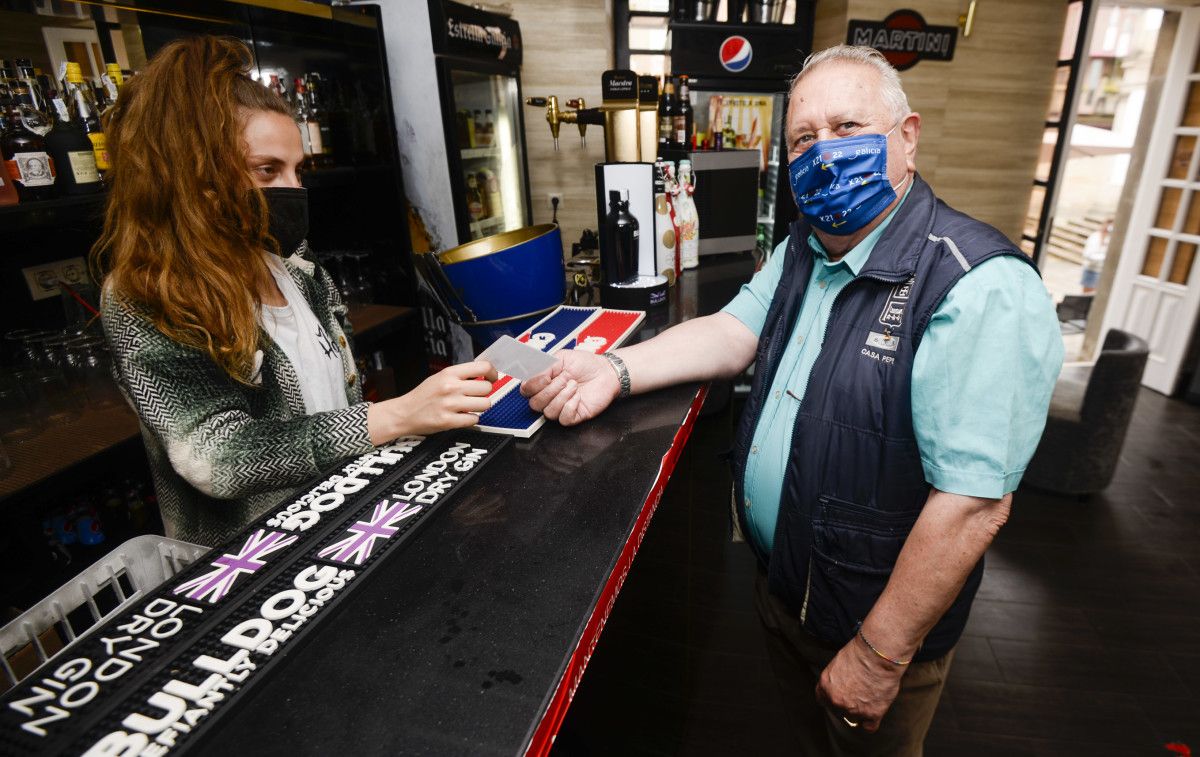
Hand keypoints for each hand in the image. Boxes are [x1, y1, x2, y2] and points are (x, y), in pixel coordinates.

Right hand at [368, 360, 496, 442]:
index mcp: (449, 373)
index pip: (482, 367)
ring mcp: (450, 405)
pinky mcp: (448, 421)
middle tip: (476, 396)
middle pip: (487, 388)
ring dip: (480, 407)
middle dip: (485, 393)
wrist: (404, 413)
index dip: (492, 373)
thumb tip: (484, 374)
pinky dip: (471, 419)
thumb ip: (461, 375)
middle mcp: (451, 387)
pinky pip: (474, 420)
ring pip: (485, 404)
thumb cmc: (423, 395)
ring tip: (469, 407)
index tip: (492, 378)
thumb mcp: (440, 377)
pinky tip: (462, 416)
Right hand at [520, 350, 620, 425]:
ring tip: (574, 385)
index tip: (546, 376)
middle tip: (564, 379)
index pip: (526, 390)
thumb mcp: (561, 357)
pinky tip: (578, 397)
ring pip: (549, 412)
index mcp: (543, 382)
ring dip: (562, 397)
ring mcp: (561, 407)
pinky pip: (564, 419)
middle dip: (550, 390)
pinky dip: (570, 407)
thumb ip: (544, 366)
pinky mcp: (574, 416)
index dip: (533, 385)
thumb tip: (533, 377)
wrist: (606, 371)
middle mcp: (550, 396)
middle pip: (535, 404)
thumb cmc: (585, 364)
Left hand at [814, 634, 905, 732]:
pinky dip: (872, 721)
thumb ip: (836, 679)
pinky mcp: (871, 714)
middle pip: (838, 711)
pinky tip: (876, 710)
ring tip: (871, 695)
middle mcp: (836, 701)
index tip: (840, 697)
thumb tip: (841, 685)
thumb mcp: (838, 663)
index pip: (822, 700)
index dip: (832, 700)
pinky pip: (869, 727)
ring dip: (861, 711)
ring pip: (854, 718)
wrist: (878, 654)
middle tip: (859, 695)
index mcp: (825, 686)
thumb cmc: (860, 653)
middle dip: (847, 705)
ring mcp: (853, 709)